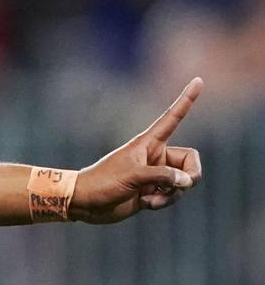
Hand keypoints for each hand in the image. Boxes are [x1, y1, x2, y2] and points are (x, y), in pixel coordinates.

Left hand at [70, 78, 203, 223]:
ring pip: (184, 182)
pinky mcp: (154, 191)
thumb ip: (162, 177)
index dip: (186, 100)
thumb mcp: (132, 176)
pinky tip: (146, 204)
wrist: (86, 203)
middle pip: (190, 162)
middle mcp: (155, 156)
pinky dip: (165, 202)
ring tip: (149, 199)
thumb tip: (187, 181)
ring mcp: (155, 174)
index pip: (172, 118)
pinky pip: (174, 195)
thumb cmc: (103, 182)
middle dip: (191, 176)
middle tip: (181, 186)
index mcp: (148, 143)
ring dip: (173, 194)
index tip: (198, 80)